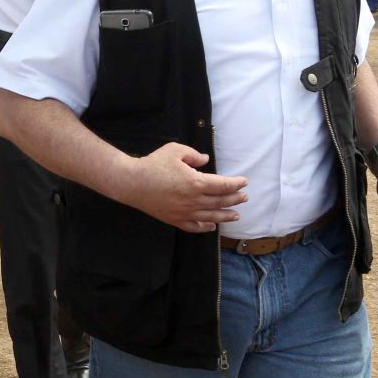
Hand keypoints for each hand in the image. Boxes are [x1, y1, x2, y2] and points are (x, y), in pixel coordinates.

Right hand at [116, 142, 247, 232]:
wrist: (132, 183)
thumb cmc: (153, 165)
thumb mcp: (174, 151)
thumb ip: (193, 155)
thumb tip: (205, 160)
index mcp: (196, 183)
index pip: (223, 185)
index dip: (235, 184)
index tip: (244, 182)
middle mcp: (194, 200)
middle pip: (220, 201)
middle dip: (235, 199)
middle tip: (244, 197)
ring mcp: (185, 212)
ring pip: (212, 216)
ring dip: (226, 215)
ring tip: (236, 215)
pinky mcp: (175, 219)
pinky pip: (194, 226)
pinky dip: (205, 227)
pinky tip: (211, 226)